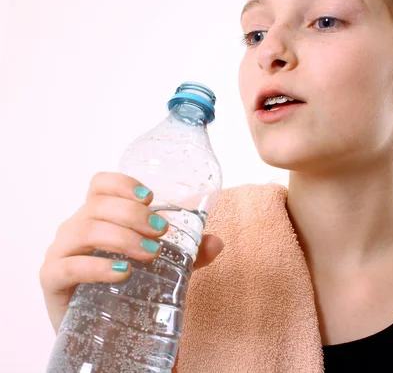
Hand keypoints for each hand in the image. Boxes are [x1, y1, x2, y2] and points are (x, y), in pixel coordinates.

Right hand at [39, 172, 223, 333]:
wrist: (99, 331)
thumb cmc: (126, 288)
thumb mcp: (162, 268)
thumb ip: (189, 255)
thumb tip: (216, 242)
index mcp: (98, 216)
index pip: (100, 184)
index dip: (122, 183)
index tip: (149, 196)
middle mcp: (76, 228)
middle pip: (98, 205)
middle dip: (134, 214)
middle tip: (162, 232)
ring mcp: (61, 252)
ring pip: (85, 229)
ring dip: (122, 237)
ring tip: (151, 254)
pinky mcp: (52, 280)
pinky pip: (69, 266)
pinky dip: (97, 267)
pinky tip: (122, 273)